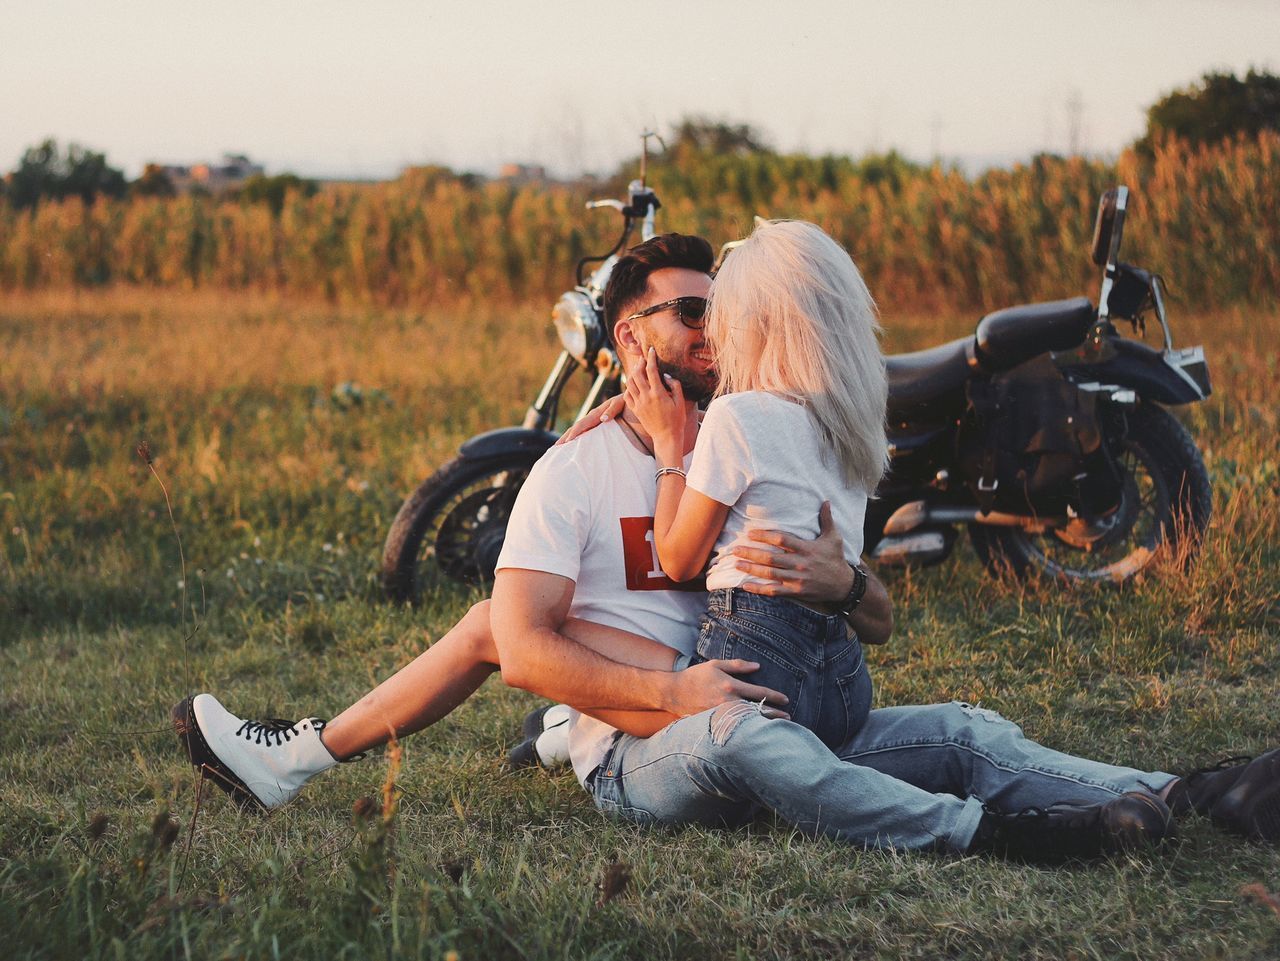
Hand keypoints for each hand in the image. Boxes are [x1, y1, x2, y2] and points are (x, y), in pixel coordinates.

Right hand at [554, 395, 624, 445]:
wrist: (628, 398)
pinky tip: (573, 445)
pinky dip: (576, 438)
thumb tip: (602, 419)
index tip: (567, 441)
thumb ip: (612, 410)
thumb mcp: (619, 403)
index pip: (582, 424)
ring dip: (568, 438)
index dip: (574, 433)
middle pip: (575, 428)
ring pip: (578, 430)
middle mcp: (592, 417)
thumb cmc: (625, 402)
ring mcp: (593, 421)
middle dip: (565, 437)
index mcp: (596, 413)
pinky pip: (584, 432)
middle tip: (555, 447)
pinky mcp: (596, 424)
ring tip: (559, 448)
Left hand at [624, 347, 685, 457]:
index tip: (651, 350)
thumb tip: (666, 375)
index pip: (651, 370)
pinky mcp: (635, 410)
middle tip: (643, 359)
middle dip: (639, 363)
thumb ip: (674, 386)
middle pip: (637, 374)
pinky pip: (626, 395)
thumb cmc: (676, 420)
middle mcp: (646, 397)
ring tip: (637, 369)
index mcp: (658, 393)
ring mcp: (639, 404)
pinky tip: (633, 384)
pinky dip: (628, 387)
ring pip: (629, 383)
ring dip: (632, 373)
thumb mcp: (680, 402)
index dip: (651, 358)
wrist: (666, 437)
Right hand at [666, 659, 789, 718]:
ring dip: (763, 723)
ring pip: (747, 720)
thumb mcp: (716, 664)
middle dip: (774, 714)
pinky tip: (755, 732)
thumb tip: (757, 666)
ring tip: (776, 727)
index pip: (758, 692)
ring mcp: (721, 714)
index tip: (786, 700)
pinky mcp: (715, 722)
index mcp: (730, 685)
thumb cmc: (695, 676)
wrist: (674, 692)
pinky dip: (747, 729)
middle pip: (757, 710)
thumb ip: (737, 665)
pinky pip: (735, 726)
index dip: (774, 696)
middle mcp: (727, 701)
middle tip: (788, 718)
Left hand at [733, 501, 851, 602]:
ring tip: (736, 563)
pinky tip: (746, 585)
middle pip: (772, 558)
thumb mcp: (834, 537)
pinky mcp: (796, 591)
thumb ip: (827, 519)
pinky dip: (760, 589)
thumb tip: (826, 501)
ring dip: (752, 569)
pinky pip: (775, 591)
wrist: (844, 585)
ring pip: (770, 574)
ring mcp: (797, 579)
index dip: (765, 536)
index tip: (751, 533)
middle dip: (752, 553)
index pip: (782, 540)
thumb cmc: (836, 558)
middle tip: (735, 549)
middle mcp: (800, 563)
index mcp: (807, 548)